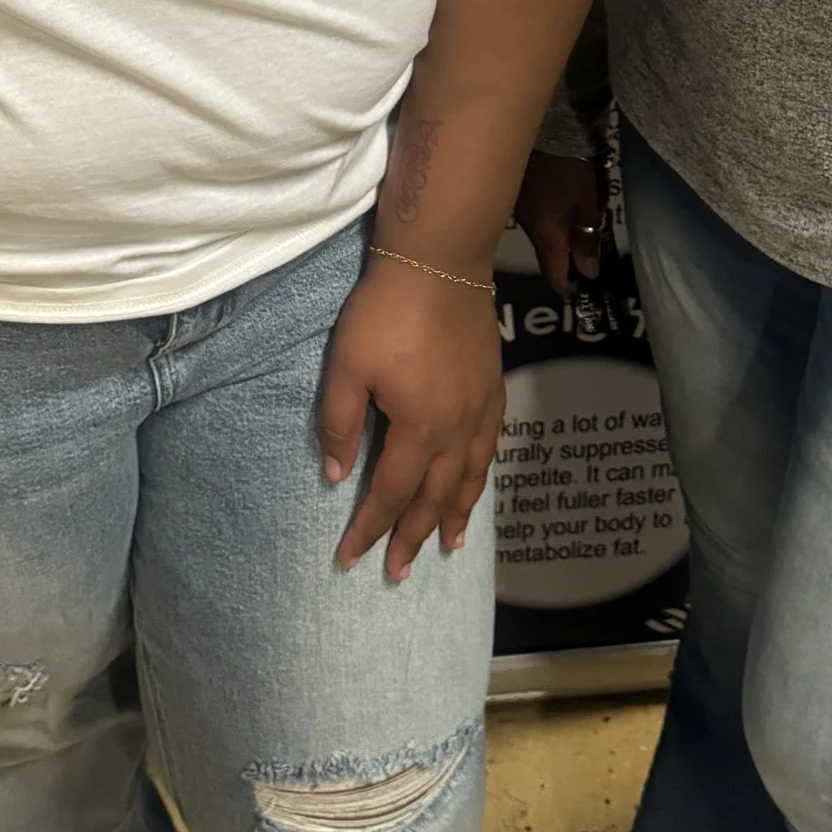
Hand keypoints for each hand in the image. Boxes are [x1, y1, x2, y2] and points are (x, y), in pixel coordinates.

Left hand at [317, 257, 504, 582]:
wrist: (439, 259)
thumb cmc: (385, 310)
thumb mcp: (346, 366)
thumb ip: (340, 423)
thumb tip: (337, 475)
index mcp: (420, 427)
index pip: (391, 493)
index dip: (370, 528)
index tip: (351, 559)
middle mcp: (458, 428)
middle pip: (436, 496)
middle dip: (415, 537)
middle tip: (399, 571)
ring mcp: (481, 407)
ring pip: (470, 476)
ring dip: (457, 514)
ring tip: (450, 545)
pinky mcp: (494, 385)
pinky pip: (490, 446)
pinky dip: (481, 475)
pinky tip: (475, 481)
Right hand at [517, 151, 604, 295]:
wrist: (544, 127)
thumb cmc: (572, 167)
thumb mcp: (588, 202)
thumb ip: (586, 237)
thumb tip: (587, 272)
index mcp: (545, 233)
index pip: (552, 274)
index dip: (567, 285)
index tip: (581, 285)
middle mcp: (525, 227)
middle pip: (544, 254)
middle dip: (563, 257)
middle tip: (585, 248)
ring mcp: (515, 209)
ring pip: (536, 233)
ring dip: (553, 234)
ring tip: (573, 222)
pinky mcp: (513, 192)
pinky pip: (530, 215)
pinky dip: (544, 217)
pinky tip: (556, 204)